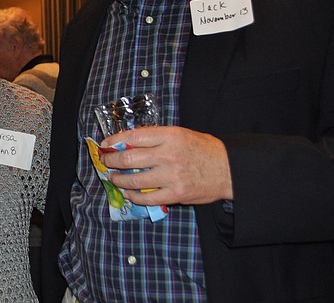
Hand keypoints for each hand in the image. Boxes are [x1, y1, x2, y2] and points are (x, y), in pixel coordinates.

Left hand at [99, 126, 232, 205]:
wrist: (228, 170)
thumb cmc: (203, 149)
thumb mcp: (181, 134)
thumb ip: (157, 138)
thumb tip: (129, 142)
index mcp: (170, 136)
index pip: (133, 137)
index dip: (115, 141)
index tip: (105, 144)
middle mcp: (168, 155)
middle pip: (129, 159)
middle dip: (111, 161)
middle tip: (105, 162)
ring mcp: (172, 176)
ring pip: (134, 180)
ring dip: (119, 180)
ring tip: (114, 179)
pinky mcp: (176, 194)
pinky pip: (147, 199)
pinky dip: (134, 197)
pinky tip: (129, 194)